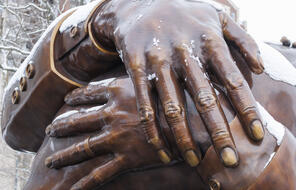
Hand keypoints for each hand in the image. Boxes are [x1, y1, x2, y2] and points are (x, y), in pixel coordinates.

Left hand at [45, 77, 175, 189]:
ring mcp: (117, 137)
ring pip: (83, 148)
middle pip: (79, 121)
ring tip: (50, 161)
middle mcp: (113, 114)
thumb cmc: (179, 97)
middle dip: (61, 126)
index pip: (90, 92)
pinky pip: (100, 174)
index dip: (77, 96)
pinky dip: (84, 184)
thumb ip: (141, 78)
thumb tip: (137, 73)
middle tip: (49, 131)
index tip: (68, 98)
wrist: (195, 121)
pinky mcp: (126, 158)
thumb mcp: (156, 79)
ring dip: (64, 156)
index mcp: (120, 91)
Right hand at [90, 0, 264, 165]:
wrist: (141, 3)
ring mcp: (158, 59)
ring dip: (184, 137)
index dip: (247, 109)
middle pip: (205, 99)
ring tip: (194, 162)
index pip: (233, 80)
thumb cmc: (185, 15)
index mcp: (208, 40)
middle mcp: (184, 52)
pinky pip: (145, 102)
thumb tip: (260, 68)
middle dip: (219, 132)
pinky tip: (161, 149)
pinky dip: (152, 128)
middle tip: (231, 160)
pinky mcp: (135, 66)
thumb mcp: (217, 17)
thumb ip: (242, 39)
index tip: (256, 135)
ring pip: (173, 106)